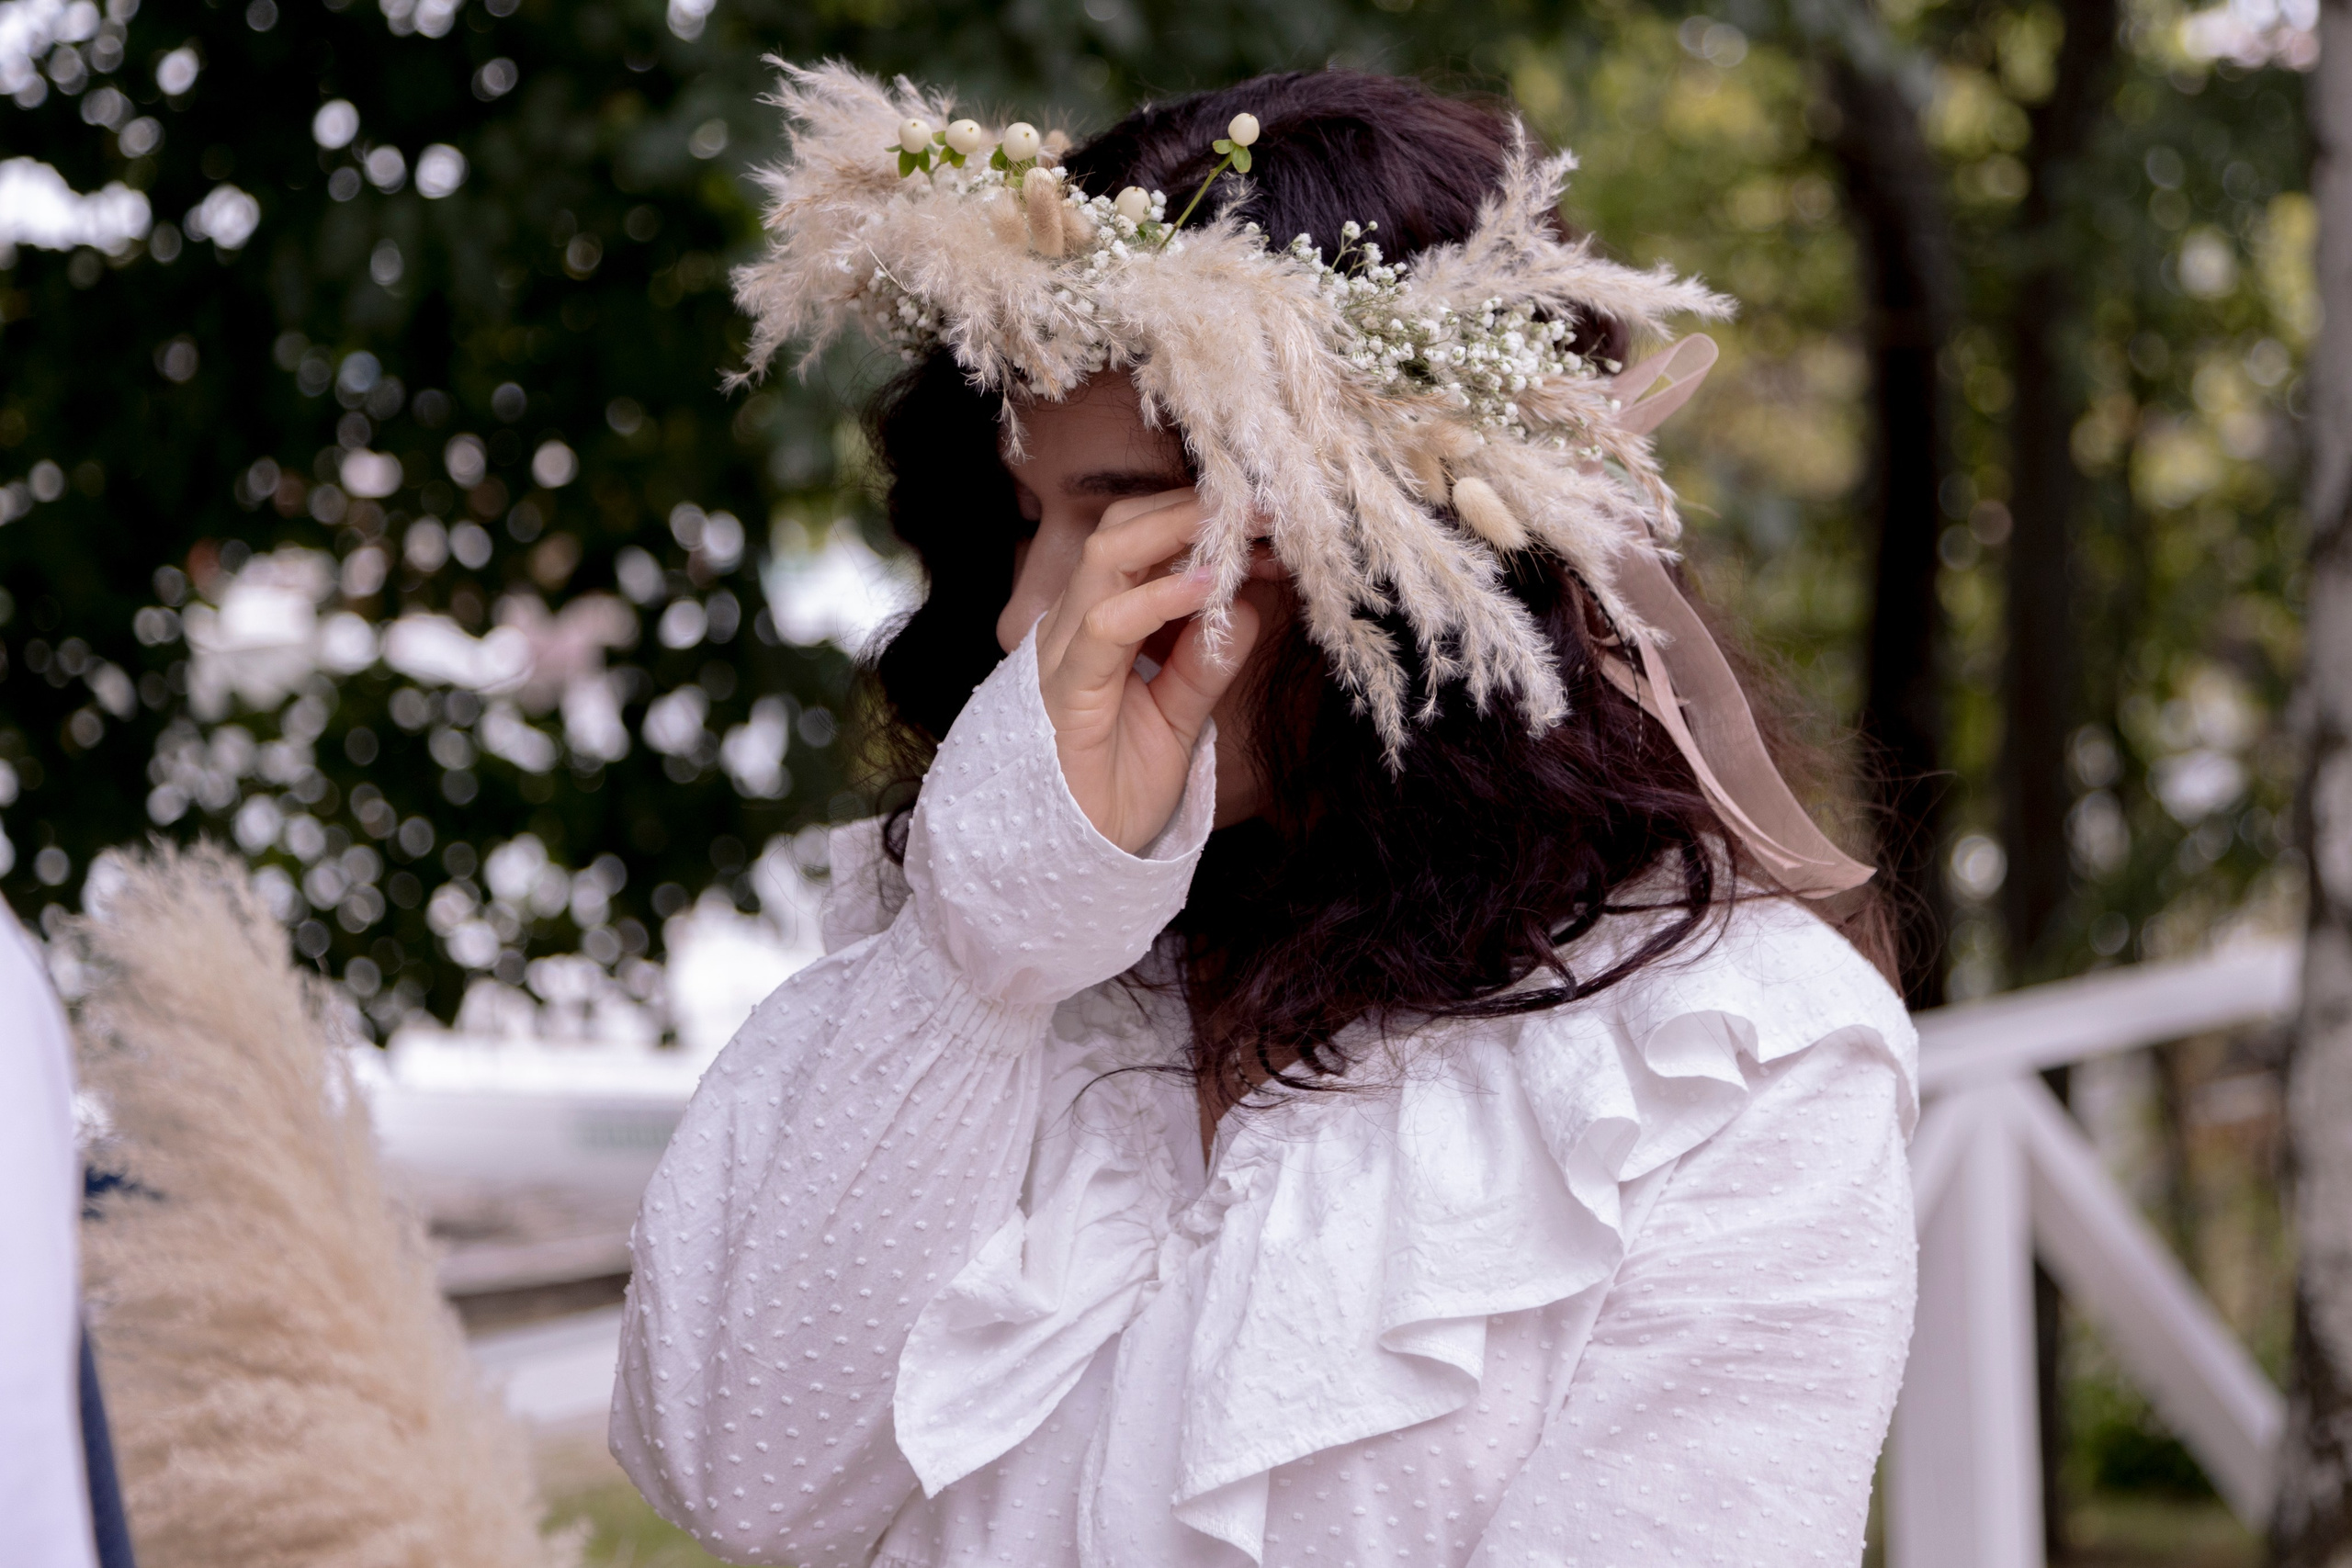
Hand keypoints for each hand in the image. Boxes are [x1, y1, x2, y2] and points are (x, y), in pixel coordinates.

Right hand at [1033, 488, 1261, 854]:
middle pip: (1123, 528)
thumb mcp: (1181, 719)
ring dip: (1182, 533)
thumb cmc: (1114, 789)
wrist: (1072, 862)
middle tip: (1266, 506)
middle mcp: (1075, 626)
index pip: (1143, 540)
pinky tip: (1208, 587)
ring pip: (1109, 556)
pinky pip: (1106, 627)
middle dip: (1195, 508)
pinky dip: (1159, 598)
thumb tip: (1250, 607)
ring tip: (1244, 531)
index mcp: (1100, 624)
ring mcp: (1065, 653)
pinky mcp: (1066, 692)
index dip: (1203, 522)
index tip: (1270, 521)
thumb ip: (1208, 663)